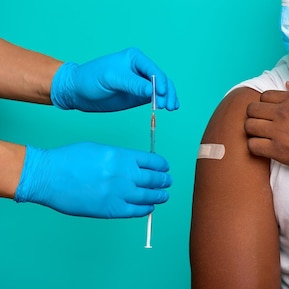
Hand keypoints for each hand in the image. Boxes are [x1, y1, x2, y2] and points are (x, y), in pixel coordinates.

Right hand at [14, 143, 171, 217]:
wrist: (48, 176)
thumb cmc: (70, 160)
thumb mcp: (101, 149)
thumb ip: (121, 158)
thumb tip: (135, 166)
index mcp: (122, 156)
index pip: (153, 161)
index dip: (162, 166)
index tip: (165, 168)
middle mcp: (125, 174)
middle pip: (154, 179)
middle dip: (164, 181)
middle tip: (167, 182)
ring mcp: (118, 193)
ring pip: (148, 196)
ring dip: (159, 196)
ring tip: (163, 195)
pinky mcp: (110, 209)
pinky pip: (135, 211)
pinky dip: (145, 209)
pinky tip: (149, 207)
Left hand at [51, 47, 179, 111]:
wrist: (77, 91)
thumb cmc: (90, 79)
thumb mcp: (110, 79)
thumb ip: (132, 84)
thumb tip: (152, 89)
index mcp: (135, 58)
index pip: (154, 70)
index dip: (161, 82)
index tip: (161, 94)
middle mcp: (141, 69)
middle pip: (162, 80)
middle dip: (167, 92)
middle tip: (166, 106)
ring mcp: (142, 82)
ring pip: (163, 89)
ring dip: (168, 98)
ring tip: (169, 108)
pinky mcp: (140, 94)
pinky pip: (156, 97)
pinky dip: (164, 101)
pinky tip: (170, 107)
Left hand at [244, 82, 288, 182]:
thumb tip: (288, 85)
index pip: (265, 95)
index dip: (266, 103)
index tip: (271, 111)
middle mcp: (284, 113)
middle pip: (252, 109)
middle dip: (255, 114)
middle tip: (263, 122)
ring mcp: (278, 133)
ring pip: (248, 126)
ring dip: (253, 129)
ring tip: (262, 134)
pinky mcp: (277, 151)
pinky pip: (252, 145)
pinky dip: (255, 146)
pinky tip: (264, 146)